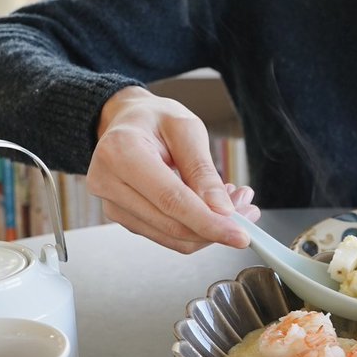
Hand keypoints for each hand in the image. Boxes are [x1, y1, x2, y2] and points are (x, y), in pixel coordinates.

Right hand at [87, 86, 259, 252]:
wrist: (125, 122)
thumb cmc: (153, 119)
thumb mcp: (185, 128)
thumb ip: (202, 170)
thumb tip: (221, 210)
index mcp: (121, 153)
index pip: (170, 200)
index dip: (208, 222)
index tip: (240, 235)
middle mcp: (109, 183)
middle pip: (171, 225)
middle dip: (216, 227)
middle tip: (248, 211)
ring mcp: (113, 205)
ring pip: (170, 237)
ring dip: (208, 229)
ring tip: (232, 204)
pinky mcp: (123, 218)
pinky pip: (165, 235)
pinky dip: (193, 227)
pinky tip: (209, 207)